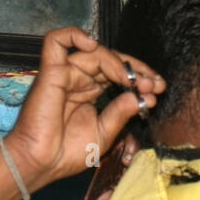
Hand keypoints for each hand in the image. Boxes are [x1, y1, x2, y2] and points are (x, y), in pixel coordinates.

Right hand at [2, 27, 164, 192]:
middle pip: (111, 60)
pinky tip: (93, 46)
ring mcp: (65, 73)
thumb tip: (143, 95)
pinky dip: (74, 35)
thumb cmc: (66, 153)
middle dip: (136, 70)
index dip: (140, 77)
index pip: (118, 74)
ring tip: (135, 81)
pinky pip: (56, 41)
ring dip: (119, 64)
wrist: (40, 164)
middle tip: (155, 84)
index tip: (159, 89)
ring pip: (95, 52)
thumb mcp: (104, 133)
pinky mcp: (50, 71)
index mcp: (90, 92)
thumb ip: (121, 112)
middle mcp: (79, 79)